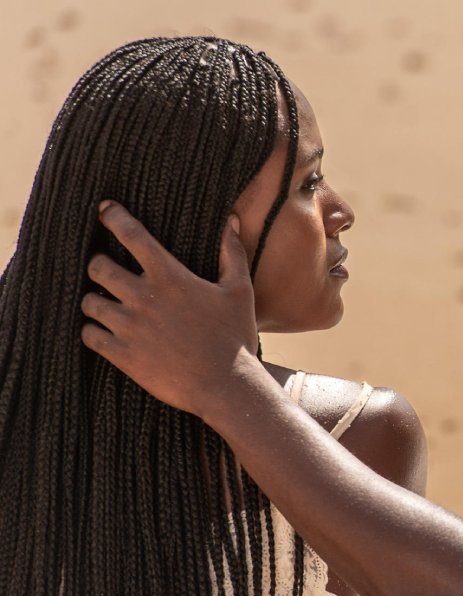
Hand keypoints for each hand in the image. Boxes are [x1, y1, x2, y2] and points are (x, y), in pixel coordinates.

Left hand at [81, 201, 259, 419]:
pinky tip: (104, 333)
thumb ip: (232, 253)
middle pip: (98, 267)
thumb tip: (231, 221)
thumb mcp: (240, 291)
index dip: (114, 217)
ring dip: (95, 300)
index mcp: (170, 277)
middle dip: (99, 265)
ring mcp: (130, 327)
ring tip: (106, 305)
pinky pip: (89, 335)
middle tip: (107, 271)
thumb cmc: (234, 337)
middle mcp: (144, 298)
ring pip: (89, 302)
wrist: (226, 385)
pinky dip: (93, 331)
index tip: (105, 210)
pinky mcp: (122, 354)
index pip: (132, 235)